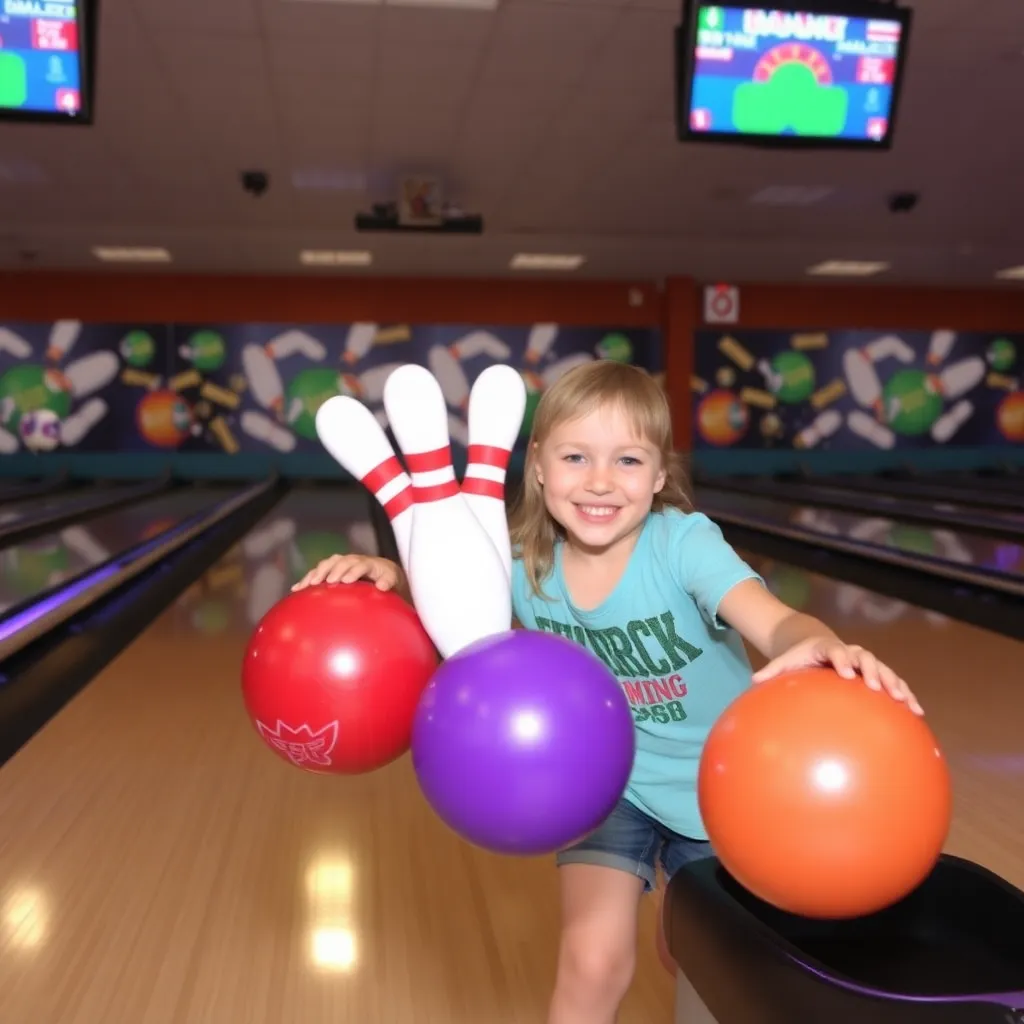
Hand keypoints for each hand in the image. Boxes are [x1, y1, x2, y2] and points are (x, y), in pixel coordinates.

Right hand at [291, 554, 402, 591]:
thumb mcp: (391, 579)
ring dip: (316, 573)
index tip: (346, 580)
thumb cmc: (385, 577)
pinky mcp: (330, 569)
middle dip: (332, 571)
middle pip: (340, 562)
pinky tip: (296, 589)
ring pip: (326, 564)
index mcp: (366, 562)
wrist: (379, 571)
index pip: (359, 564)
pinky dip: (307, 579)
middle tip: (326, 581)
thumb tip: (382, 587)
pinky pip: (317, 572)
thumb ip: (388, 582)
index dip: (352, 571)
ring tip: (308, 585)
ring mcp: (339, 563)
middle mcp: (351, 560)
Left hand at [751, 637, 923, 715]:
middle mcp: (852, 654)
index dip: (842, 659)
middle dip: (873, 671)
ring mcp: (867, 664)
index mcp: (829, 649)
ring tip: (907, 702)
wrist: (818, 646)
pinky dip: (906, 695)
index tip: (845, 671)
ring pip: (886, 671)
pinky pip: (894, 684)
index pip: (837, 651)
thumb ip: (772, 671)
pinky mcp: (876, 675)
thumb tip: (753, 681)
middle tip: (876, 687)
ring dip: (896, 685)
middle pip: (867, 659)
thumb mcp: (786, 661)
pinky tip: (917, 713)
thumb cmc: (800, 658)